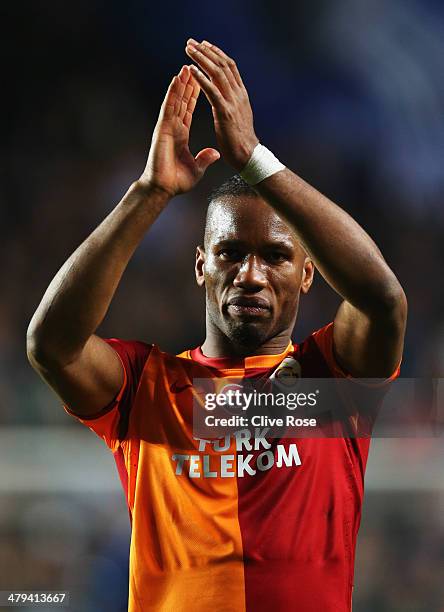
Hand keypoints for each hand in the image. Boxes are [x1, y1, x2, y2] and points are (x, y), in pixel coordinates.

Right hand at [139, 65, 219, 197]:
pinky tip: (177, 79)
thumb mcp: (196, 168)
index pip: (189, 110)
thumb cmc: (176, 181)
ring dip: (181, 83)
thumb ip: (204, 159)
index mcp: (181, 134)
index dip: (195, 95)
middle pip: (182, 100)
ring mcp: (167, 126)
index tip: (201, 81)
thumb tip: (215, 153)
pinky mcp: (162, 128)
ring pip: (176, 100)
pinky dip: (173, 92)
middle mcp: (173, 127)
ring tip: (187, 66)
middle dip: (189, 83)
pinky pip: (169, 106)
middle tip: (194, 65)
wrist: (163, 188)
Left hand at [185, 39, 258, 171]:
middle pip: (223, 65)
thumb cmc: (242, 140)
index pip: (230, 67)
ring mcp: (233, 102)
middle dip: (206, 51)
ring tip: (189, 50)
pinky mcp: (225, 112)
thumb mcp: (240, 116)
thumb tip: (229, 96)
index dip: (217, 54)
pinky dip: (201, 79)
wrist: (248, 155)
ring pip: (217, 73)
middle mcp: (238, 94)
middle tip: (192, 42)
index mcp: (241, 94)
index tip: (205, 45)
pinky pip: (212, 91)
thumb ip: (234, 103)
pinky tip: (191, 70)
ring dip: (202, 59)